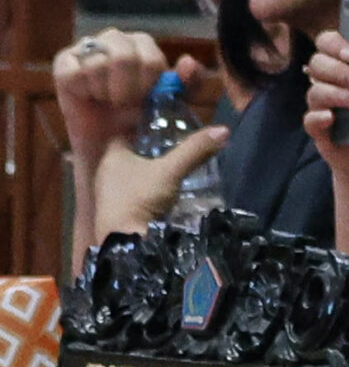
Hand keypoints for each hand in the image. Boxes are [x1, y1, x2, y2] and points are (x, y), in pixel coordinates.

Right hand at [53, 29, 175, 165]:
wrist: (110, 141)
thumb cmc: (141, 117)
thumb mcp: (173, 103)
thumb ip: (187, 83)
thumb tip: (188, 62)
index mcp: (142, 43)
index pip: (150, 57)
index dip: (148, 84)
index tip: (145, 98)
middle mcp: (114, 39)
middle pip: (123, 56)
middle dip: (127, 88)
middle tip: (124, 102)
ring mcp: (86, 47)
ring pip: (97, 65)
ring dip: (105, 92)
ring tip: (107, 100)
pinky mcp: (63, 62)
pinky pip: (74, 74)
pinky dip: (84, 91)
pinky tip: (89, 97)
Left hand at [90, 123, 227, 241]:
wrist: (126, 241)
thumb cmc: (141, 198)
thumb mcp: (171, 171)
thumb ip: (194, 151)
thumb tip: (223, 130)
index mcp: (112, 156)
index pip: (124, 133)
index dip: (141, 128)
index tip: (162, 125)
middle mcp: (106, 172)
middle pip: (129, 155)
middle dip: (149, 151)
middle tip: (174, 146)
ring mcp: (110, 194)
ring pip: (132, 175)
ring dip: (150, 172)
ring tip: (175, 168)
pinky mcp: (118, 212)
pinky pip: (135, 193)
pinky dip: (149, 190)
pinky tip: (166, 192)